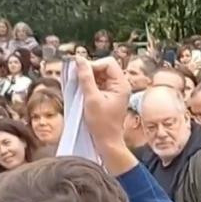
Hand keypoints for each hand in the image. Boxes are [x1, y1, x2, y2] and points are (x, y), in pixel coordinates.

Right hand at [73, 56, 133, 173]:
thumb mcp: (91, 99)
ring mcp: (114, 91)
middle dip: (90, 71)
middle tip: (78, 81)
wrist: (107, 141)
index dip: (94, 65)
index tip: (82, 74)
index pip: (108, 63)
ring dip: (88, 78)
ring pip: (100, 75)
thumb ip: (86, 78)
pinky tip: (82, 93)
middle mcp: (120, 85)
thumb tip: (79, 60)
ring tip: (80, 88)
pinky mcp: (108, 96)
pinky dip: (89, 85)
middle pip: (104, 67)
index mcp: (122, 85)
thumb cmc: (101, 123)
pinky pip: (98, 84)